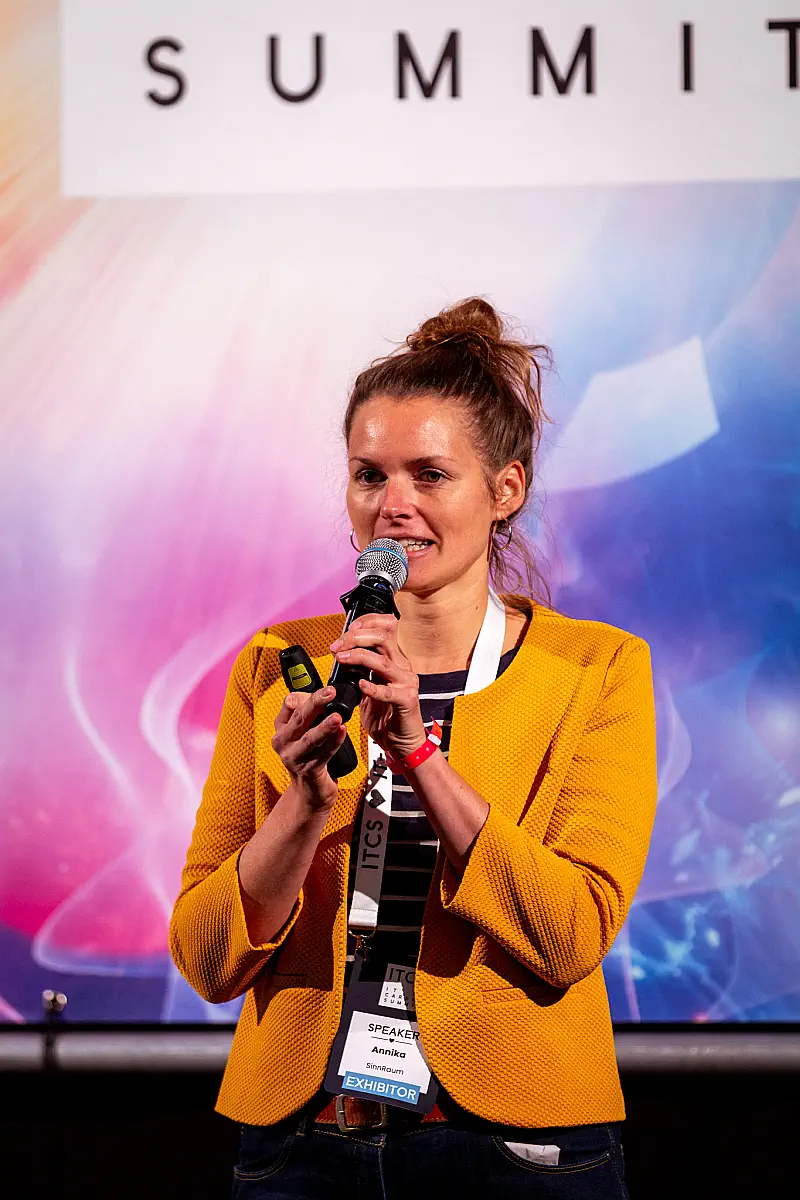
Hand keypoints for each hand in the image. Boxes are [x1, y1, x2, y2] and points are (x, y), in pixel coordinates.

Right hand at [271, 686, 345, 809]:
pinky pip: (323, 754)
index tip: (325, 689)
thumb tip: (316, 695)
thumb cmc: (309, 754)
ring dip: (325, 727)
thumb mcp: (304, 730)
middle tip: (331, 693)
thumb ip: (309, 712)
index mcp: (281, 728)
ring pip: (310, 739)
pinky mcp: (308, 771)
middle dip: (316, 704)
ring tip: (337, 718)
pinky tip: (342, 732)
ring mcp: (294, 758)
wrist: (310, 789)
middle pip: (299, 719)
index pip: (289, 705)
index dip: (307, 696)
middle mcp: (283, 742)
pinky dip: (334, 742)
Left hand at [330, 615, 426, 760]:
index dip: (367, 623)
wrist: (402, 743)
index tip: (347, 630)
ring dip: (359, 656)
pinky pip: (388, 692)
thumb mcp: (369, 688)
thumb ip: (360, 671)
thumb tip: (340, 656)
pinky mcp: (407, 700)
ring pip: (383, 661)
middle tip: (337, 646)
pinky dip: (372, 687)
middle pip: (383, 638)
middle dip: (356, 638)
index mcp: (394, 660)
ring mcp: (406, 683)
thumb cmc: (387, 716)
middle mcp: (402, 667)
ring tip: (341, 659)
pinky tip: (361, 685)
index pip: (386, 628)